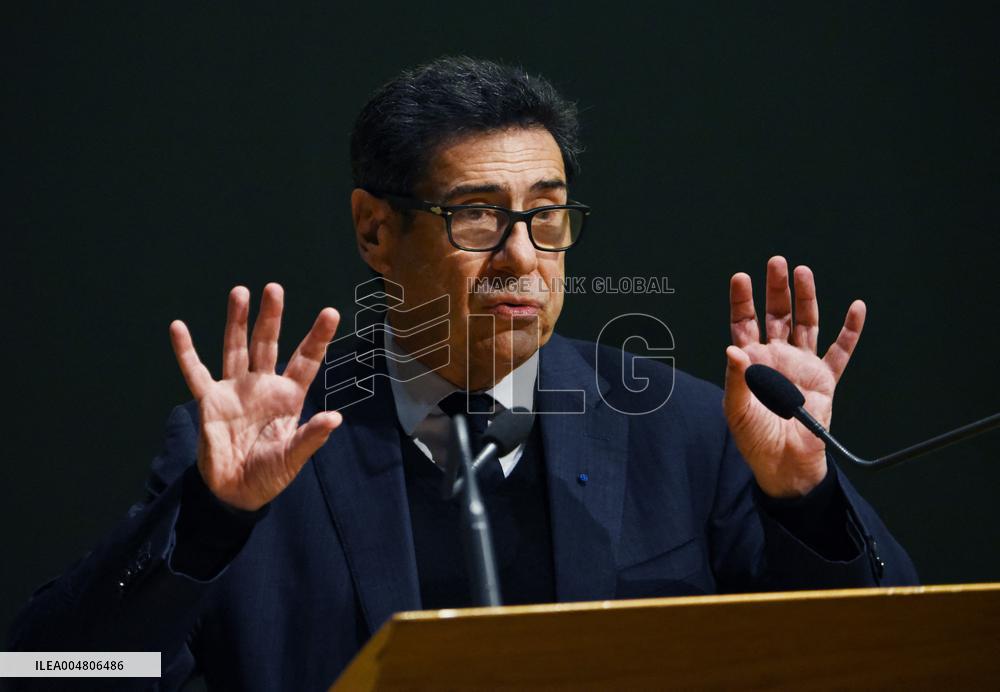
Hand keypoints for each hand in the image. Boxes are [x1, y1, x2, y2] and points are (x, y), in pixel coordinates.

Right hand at [169, 283, 341, 510]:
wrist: (235, 492)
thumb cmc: (270, 474)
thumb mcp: (293, 458)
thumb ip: (311, 437)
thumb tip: (335, 418)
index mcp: (288, 397)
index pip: (306, 361)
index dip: (318, 338)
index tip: (330, 312)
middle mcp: (262, 386)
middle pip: (268, 344)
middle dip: (271, 317)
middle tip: (274, 288)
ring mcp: (234, 390)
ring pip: (236, 348)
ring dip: (237, 321)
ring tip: (240, 292)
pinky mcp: (208, 401)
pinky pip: (195, 372)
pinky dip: (186, 351)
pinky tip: (178, 327)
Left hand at [723, 256, 864, 497]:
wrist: (786, 466)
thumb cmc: (756, 439)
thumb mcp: (737, 410)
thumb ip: (737, 379)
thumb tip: (732, 349)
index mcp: (750, 362)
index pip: (744, 323)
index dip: (742, 301)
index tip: (741, 278)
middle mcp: (776, 358)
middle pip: (777, 315)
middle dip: (776, 289)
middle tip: (776, 262)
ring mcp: (801, 366)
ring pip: (806, 324)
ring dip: (806, 298)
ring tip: (804, 272)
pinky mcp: (825, 380)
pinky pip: (840, 351)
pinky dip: (850, 330)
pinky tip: (856, 308)